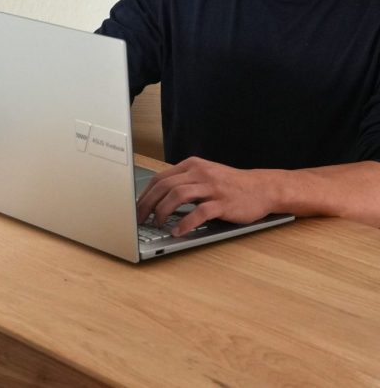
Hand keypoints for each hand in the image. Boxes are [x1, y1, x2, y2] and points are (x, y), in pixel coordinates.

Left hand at [136, 156, 275, 236]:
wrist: (262, 188)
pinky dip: (185, 223)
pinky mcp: (223, 203)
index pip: (160, 177)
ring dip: (163, 211)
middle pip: (165, 186)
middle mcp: (199, 173)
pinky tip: (178, 231)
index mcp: (192, 165)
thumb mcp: (204, 175)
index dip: (145, 193)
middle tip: (139, 219)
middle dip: (148, 203)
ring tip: (157, 224)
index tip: (136, 207)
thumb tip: (157, 197)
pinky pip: (200, 212)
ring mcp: (211, 187)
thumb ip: (184, 182)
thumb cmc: (230, 184)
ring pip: (178, 195)